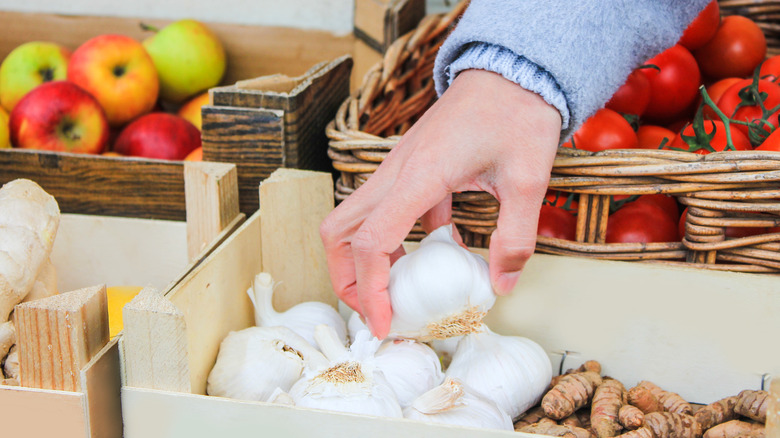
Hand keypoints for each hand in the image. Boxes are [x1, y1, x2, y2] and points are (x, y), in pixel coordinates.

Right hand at [320, 69, 561, 337]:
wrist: (511, 71)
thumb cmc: (516, 114)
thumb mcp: (527, 179)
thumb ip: (514, 236)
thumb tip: (501, 285)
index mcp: (418, 176)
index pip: (371, 242)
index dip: (370, 291)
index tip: (383, 323)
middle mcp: (394, 173)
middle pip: (338, 232)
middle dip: (345, 278)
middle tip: (375, 310)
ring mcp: (395, 169)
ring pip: (350, 221)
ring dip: (361, 260)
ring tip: (394, 291)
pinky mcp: (406, 169)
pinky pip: (380, 210)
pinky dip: (390, 240)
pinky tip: (432, 250)